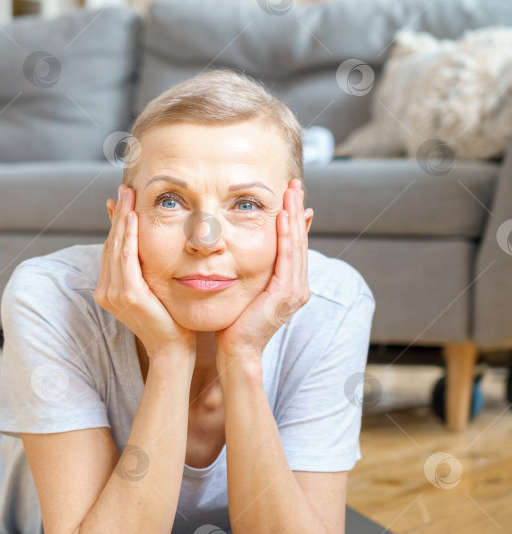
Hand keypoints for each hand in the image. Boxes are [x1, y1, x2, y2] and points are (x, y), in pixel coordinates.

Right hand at [96, 184, 195, 359]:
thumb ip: (143, 268)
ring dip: (122, 218)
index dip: (116, 222)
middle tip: (125, 189)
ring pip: (117, 246)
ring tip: (129, 196)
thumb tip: (142, 244)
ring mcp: (114, 293)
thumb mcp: (152, 288)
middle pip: (111, 243)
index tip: (121, 200)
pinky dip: (128, 235)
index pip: (112, 248)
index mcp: (108, 289)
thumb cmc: (167, 320)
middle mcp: (106, 291)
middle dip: (118, 214)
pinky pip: (126, 257)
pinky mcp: (129, 294)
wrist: (172, 348)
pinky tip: (133, 218)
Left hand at [215, 179, 313, 362]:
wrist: (236, 350)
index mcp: (290, 284)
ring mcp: (295, 291)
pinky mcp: (286, 294)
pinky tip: (284, 217)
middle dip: (296, 209)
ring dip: (294, 216)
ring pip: (297, 245)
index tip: (289, 194)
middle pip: (300, 240)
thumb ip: (252, 269)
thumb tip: (244, 248)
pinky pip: (289, 258)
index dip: (293, 217)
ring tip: (291, 192)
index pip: (294, 244)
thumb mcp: (246, 287)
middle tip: (294, 183)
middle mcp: (298, 286)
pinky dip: (288, 236)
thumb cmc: (235, 321)